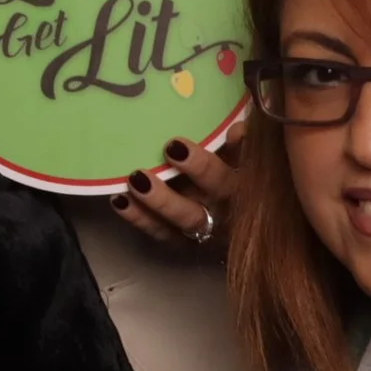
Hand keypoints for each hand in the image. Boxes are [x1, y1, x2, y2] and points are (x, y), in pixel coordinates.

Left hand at [114, 124, 242, 254]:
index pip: (246, 165)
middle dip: (198, 169)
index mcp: (249, 180)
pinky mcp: (184, 240)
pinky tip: (120, 200)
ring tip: (136, 179)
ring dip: (162, 199)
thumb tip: (239, 129)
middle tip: (172, 148)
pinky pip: (162, 232)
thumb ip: (241, 143)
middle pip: (219, 190)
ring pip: (188, 217)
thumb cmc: (226, 171)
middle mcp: (230, 205)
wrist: (226, 219)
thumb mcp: (239, 157)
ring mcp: (207, 226)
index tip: (206, 134)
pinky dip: (140, 217)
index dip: (235, 149)